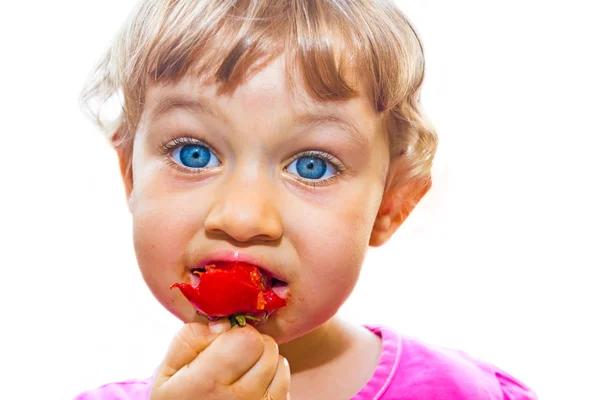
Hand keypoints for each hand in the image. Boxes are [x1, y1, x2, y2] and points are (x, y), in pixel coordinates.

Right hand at [150, 320, 290, 399]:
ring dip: (264, 360)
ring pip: (280, 363)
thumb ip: (191, 337)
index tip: (224, 340)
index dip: (237, 332)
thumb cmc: (177, 397)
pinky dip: (272, 378)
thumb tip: (224, 324)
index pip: (248, 339)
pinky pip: (284, 383)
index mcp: (207, 383)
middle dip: (252, 343)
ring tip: (241, 370)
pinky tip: (250, 384)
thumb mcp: (168, 369)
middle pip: (268, 348)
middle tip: (232, 355)